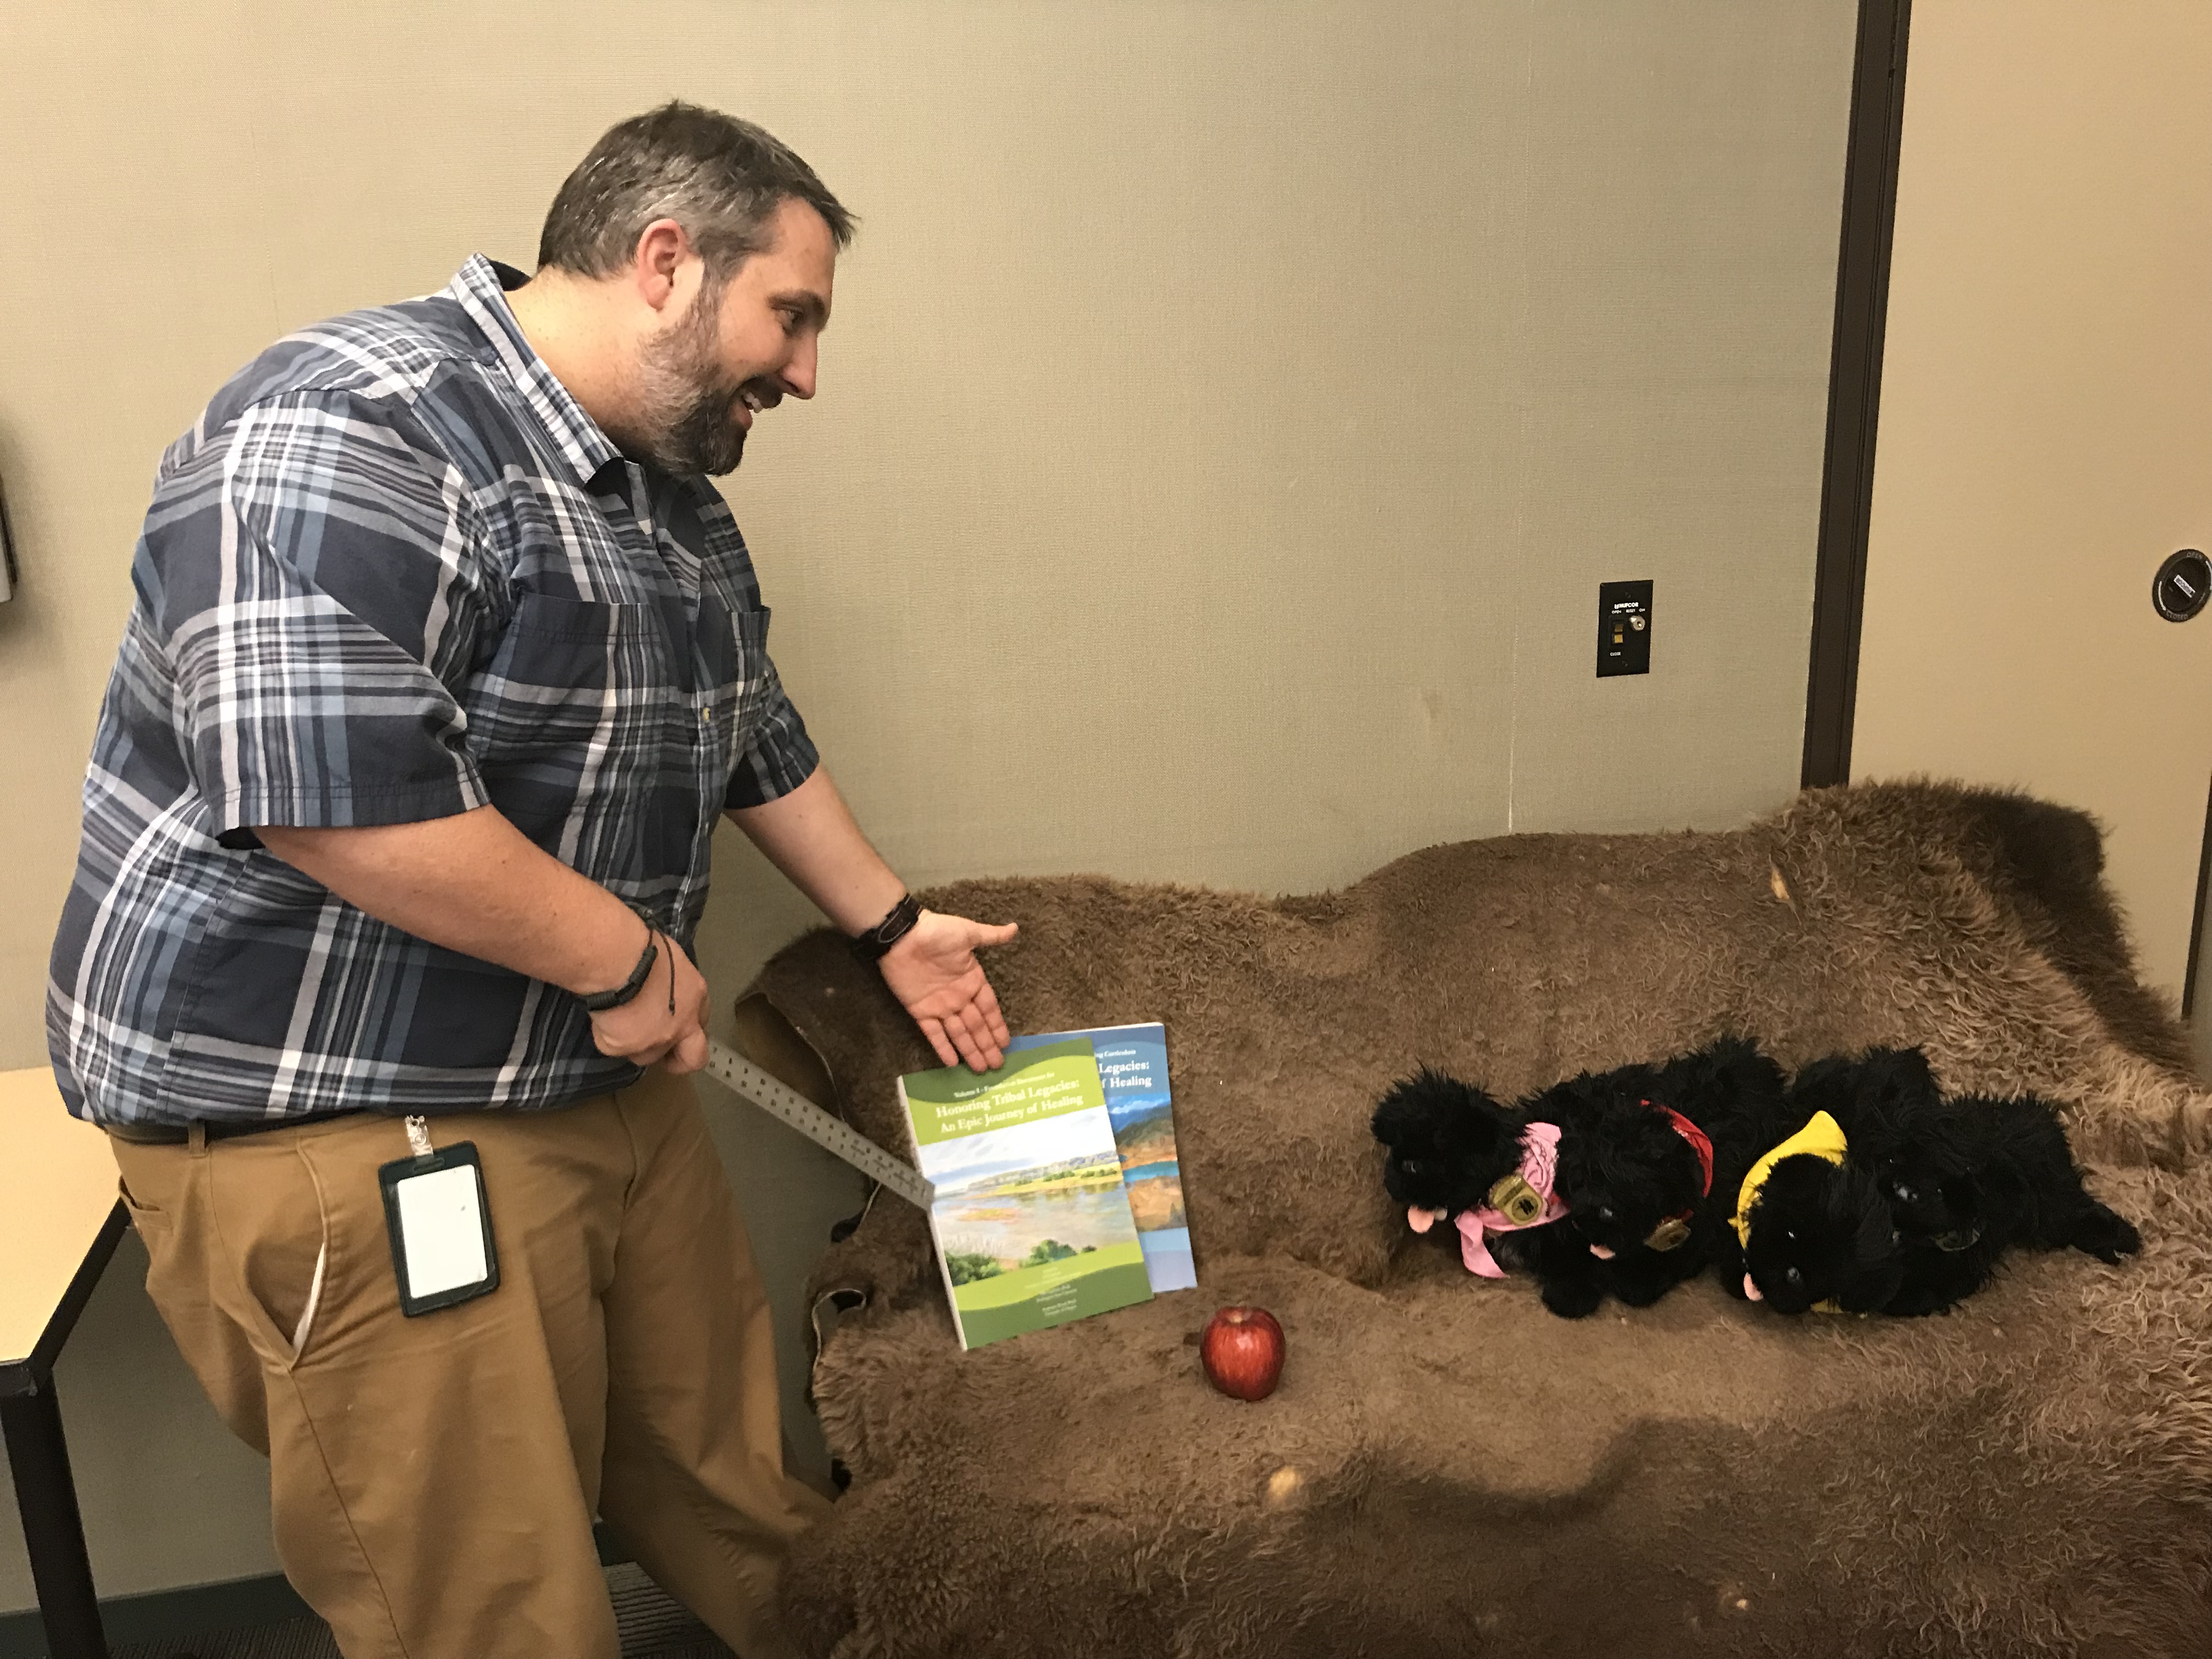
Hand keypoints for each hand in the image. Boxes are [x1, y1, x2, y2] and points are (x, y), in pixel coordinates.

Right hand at [588, 931, 710, 1073]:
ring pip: (645, 1055)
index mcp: (695, 996)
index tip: (675, 1024)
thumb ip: (670, 981)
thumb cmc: (642, 947)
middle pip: (692, 1058)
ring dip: (633, 1043)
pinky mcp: (624, 1047)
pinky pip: (612, 1046)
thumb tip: (658, 982)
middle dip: (680, 1061)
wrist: (617, 960)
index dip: (688, 1026)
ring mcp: (654, 1041)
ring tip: (617, 1019)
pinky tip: (601, 1015)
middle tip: (664, 1056)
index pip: (701, 1022)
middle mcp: (681, 1025)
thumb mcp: (669, 959)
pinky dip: (605, 1035)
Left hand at [879, 910, 1017, 1070]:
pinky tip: (952, 1063)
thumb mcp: (968, 932)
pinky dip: (942, 1048)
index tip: (1006, 1043)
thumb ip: (991, 936)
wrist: (902, 935)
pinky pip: (933, 1033)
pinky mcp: (920, 1011)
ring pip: (958, 1033)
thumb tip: (1015, 928)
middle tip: (997, 1065)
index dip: (997, 1026)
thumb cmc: (937, 932)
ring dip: (969, 1051)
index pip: (989, 1009)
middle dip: (987, 1045)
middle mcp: (959, 997)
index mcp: (972, 980)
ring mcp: (940, 1006)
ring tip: (980, 1069)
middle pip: (976, 1026)